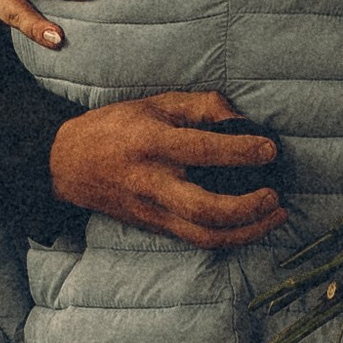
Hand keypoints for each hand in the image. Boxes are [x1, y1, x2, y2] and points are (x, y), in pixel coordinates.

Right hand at [48, 91, 282, 246]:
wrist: (67, 164)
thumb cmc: (116, 127)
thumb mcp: (156, 103)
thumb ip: (202, 106)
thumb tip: (243, 122)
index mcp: (152, 142)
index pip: (202, 151)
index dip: (241, 152)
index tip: (270, 149)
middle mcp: (151, 182)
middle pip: (204, 208)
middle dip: (247, 208)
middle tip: (274, 196)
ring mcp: (151, 210)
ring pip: (204, 235)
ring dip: (247, 232)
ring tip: (275, 216)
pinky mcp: (153, 227)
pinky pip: (196, 239)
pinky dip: (229, 237)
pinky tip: (252, 225)